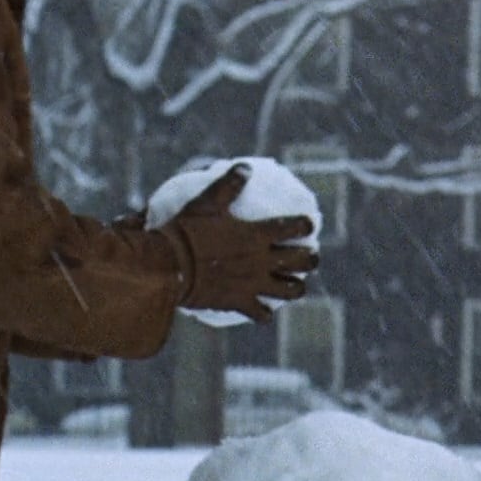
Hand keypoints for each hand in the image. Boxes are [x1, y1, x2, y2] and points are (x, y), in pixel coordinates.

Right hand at [162, 165, 318, 321]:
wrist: (169, 267)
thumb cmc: (187, 231)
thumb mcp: (206, 202)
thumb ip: (228, 185)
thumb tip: (246, 166)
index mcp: (257, 234)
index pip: (294, 228)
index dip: (305, 225)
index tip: (307, 225)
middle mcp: (261, 261)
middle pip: (303, 262)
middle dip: (311, 259)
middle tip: (310, 256)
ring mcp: (253, 284)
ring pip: (290, 291)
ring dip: (295, 287)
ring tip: (294, 284)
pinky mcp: (239, 302)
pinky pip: (261, 314)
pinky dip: (264, 313)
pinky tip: (263, 310)